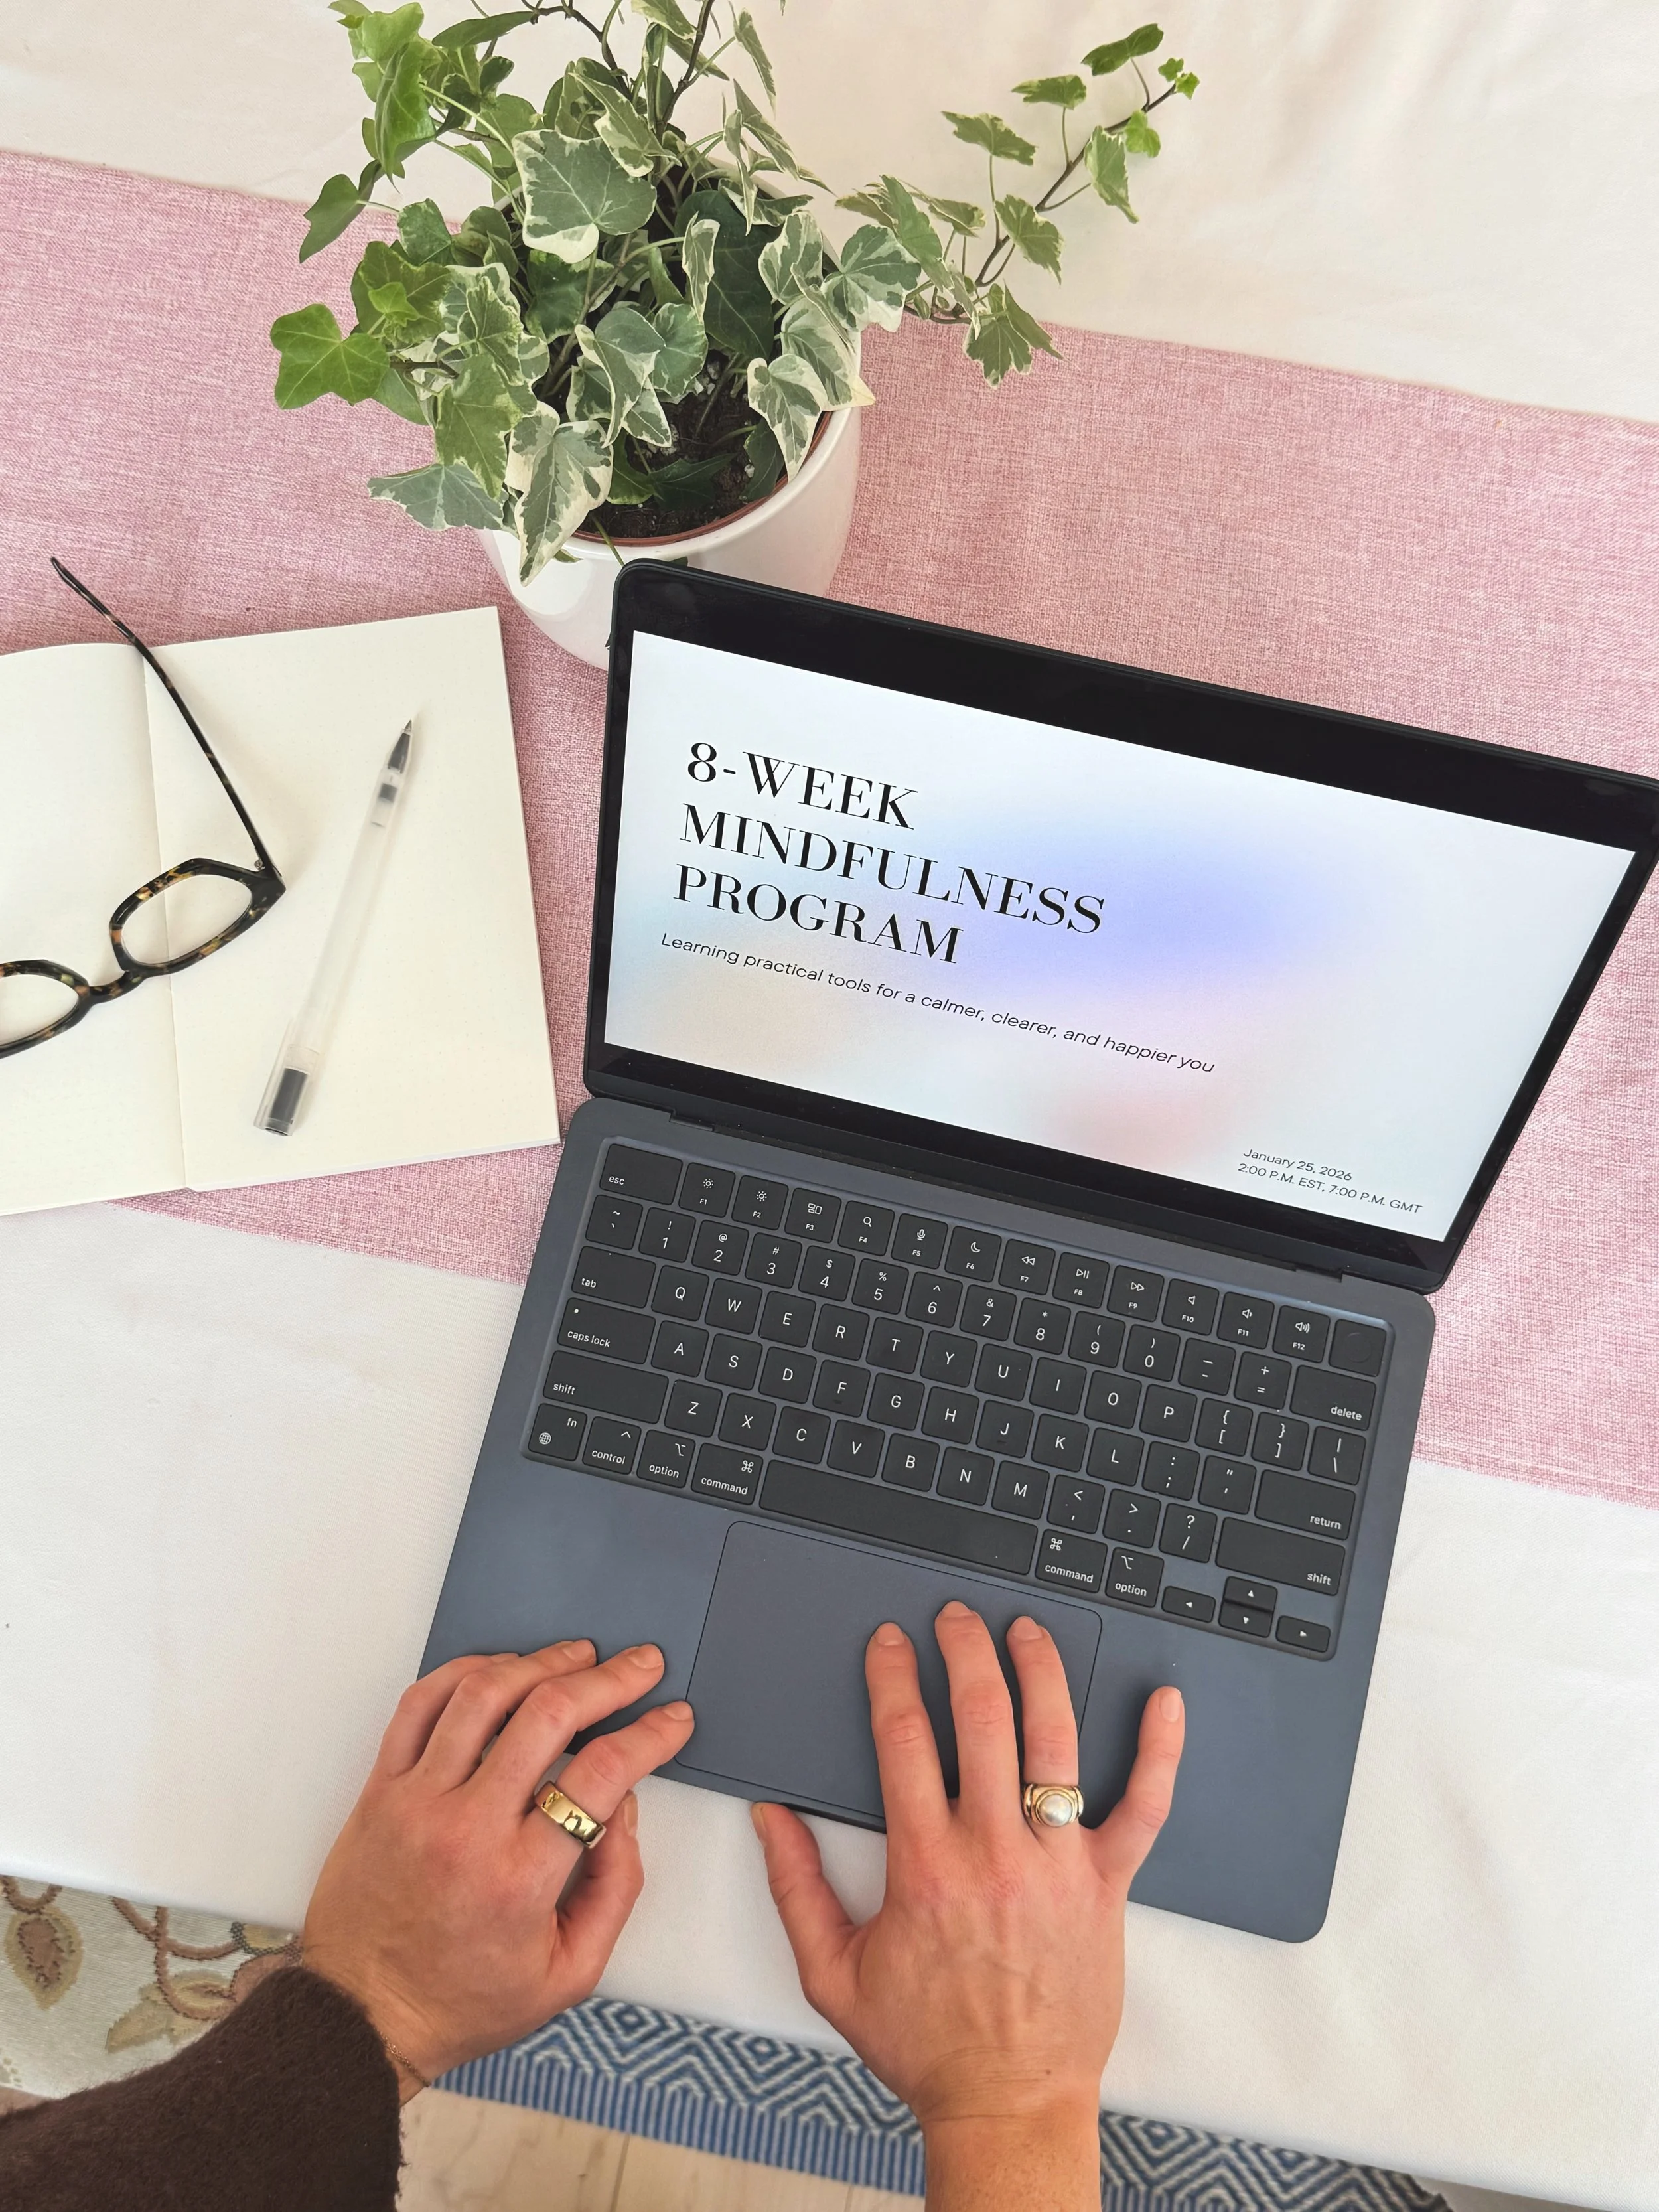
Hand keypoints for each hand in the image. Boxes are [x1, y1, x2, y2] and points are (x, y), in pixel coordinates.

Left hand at [302, 1639, 693, 2095]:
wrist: (360, 2014)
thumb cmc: (463, 1999)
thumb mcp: (569, 1973)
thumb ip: (614, 1889)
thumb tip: (623, 1808)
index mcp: (520, 1878)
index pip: (601, 1775)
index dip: (650, 1735)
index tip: (673, 1719)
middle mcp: (467, 1828)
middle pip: (548, 1715)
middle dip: (609, 1679)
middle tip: (641, 1665)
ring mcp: (417, 1801)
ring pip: (484, 1694)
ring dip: (542, 1662)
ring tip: (579, 1656)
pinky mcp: (380, 1789)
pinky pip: (421, 1704)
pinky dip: (466, 1671)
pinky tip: (503, 1668)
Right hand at [752, 1604, 1183, 2210]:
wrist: (1007, 2103)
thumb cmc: (926, 2044)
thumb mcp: (832, 1971)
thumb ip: (795, 1886)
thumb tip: (770, 1817)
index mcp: (925, 1865)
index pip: (902, 1739)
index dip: (892, 1677)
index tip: (889, 1644)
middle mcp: (993, 1851)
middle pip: (981, 1717)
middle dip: (964, 1651)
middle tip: (955, 1618)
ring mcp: (1057, 1864)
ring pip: (1054, 1741)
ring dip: (1039, 1671)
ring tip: (1026, 1631)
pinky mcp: (1106, 1886)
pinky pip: (1143, 1808)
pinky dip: (1159, 1751)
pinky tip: (1164, 1702)